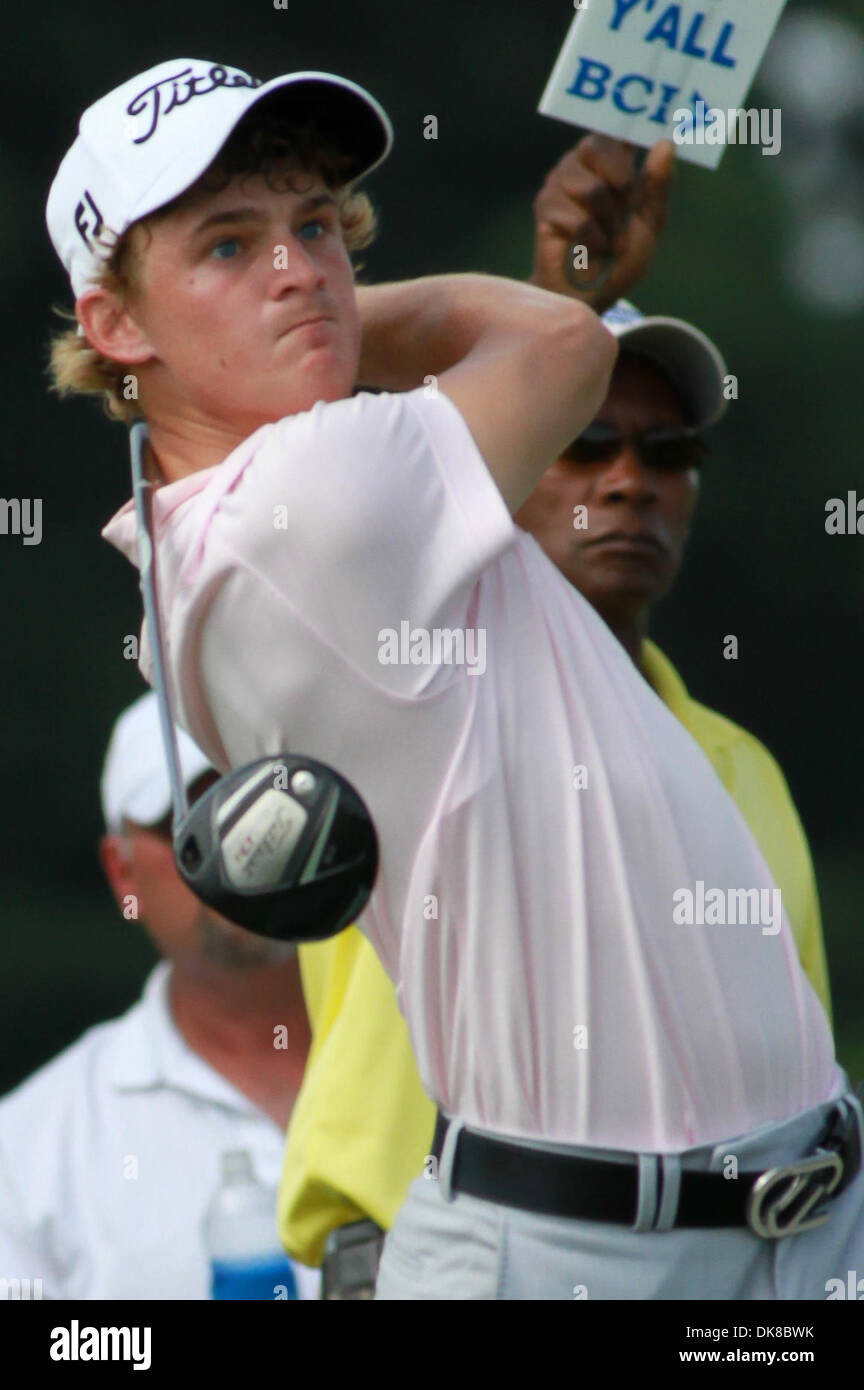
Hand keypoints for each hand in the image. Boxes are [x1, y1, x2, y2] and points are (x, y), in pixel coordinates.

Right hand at [529, 135, 674, 312]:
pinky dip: (591, 239)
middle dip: (620, 180)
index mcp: (609, 161)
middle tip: (625, 207)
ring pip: (591, 188)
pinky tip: (589, 249)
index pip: (616, 129)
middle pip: (598, 145)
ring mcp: (558, 184)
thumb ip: (658, 186)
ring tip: (606, 239)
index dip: (628, 123)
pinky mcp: (544, 208)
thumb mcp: (649, 223)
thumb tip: (665, 145)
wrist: (589, 295)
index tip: (643, 130)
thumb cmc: (619, 259)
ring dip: (608, 222)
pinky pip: (576, 217)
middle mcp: (580, 165)